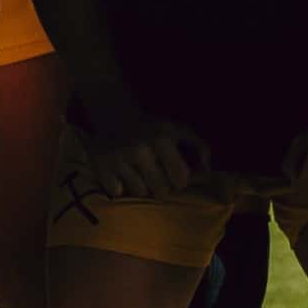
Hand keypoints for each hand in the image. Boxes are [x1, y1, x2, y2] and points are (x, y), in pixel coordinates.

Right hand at [69, 86, 201, 202]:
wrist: (113, 113)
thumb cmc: (152, 127)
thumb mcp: (178, 129)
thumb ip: (199, 147)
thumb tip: (207, 172)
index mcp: (163, 138)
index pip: (181, 180)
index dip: (179, 180)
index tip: (174, 175)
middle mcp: (140, 149)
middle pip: (161, 191)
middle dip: (160, 186)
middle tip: (155, 175)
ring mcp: (119, 158)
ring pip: (140, 193)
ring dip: (141, 187)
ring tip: (138, 173)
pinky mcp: (100, 166)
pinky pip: (117, 192)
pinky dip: (119, 186)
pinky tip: (120, 174)